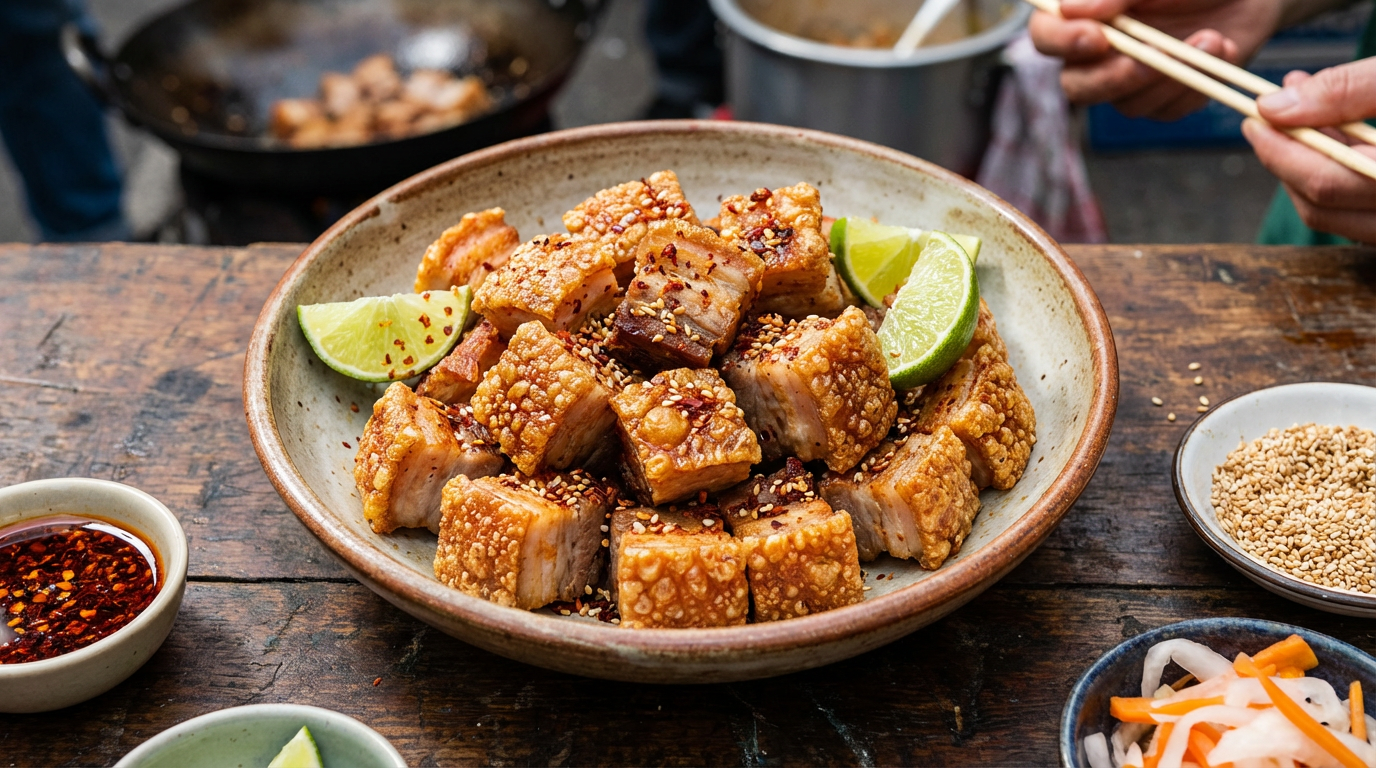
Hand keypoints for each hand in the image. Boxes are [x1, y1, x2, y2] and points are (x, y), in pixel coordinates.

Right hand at [1029, 0, 1281, 119]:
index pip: (1046, 35)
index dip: (1063, 41)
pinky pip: (1166, 111)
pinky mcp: (1164, 97)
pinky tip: (1221, 48)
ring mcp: (1130, 79)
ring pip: (1126, 105)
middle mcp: (1099, 52)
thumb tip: (1070, 8)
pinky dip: (1196, 85)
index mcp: (1084, 15)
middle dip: (1113, 78)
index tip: (1098, 36)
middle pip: (1076, 86)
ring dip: (1169, 76)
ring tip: (1210, 37)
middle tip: (1150, 58)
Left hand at [1245, 59, 1375, 243]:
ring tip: (1302, 115)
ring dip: (1307, 166)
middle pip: (1320, 205)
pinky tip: (1333, 134)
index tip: (1252, 121)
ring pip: (1334, 213)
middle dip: (1286, 159)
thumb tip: (1274, 107)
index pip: (1324, 185)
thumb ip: (1346, 92)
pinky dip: (1336, 173)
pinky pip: (1355, 210)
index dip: (1279, 153)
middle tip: (1267, 117)